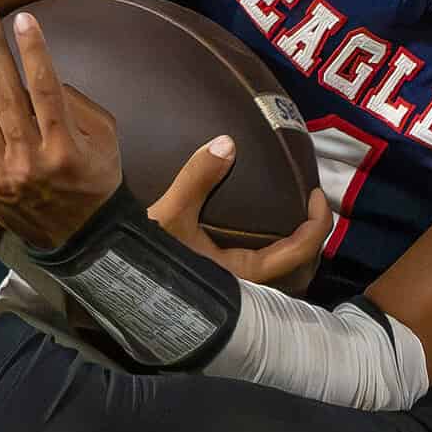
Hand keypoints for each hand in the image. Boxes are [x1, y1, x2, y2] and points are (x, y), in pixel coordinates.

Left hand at [0, 9, 122, 247]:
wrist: (78, 239)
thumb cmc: (94, 180)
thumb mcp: (104, 141)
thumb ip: (76, 105)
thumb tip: (39, 72)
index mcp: (64, 150)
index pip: (47, 91)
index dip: (34, 53)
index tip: (23, 20)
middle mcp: (30, 162)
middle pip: (7, 97)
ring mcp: (0, 174)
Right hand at [147, 143, 331, 295]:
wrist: (114, 280)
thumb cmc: (144, 259)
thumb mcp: (169, 216)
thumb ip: (197, 179)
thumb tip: (226, 142)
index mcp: (244, 274)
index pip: (299, 252)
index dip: (317, 223)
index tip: (316, 195)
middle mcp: (246, 287)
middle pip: (299, 268)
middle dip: (311, 239)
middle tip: (308, 206)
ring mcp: (235, 290)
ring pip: (281, 274)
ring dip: (292, 247)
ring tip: (290, 216)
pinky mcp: (222, 287)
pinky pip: (261, 270)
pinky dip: (271, 250)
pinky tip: (257, 229)